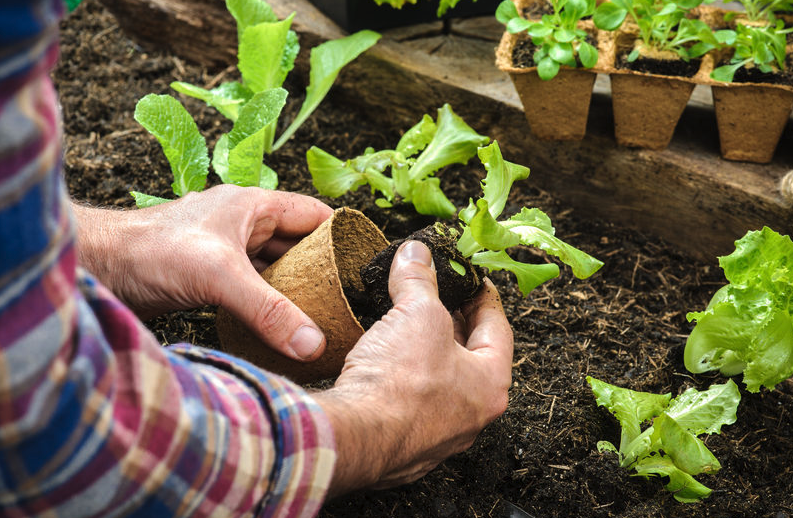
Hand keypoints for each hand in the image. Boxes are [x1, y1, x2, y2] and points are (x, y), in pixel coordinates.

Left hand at [72, 185, 332, 360]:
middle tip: (347, 301)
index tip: (364, 265)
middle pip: (298, 244)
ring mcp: (225, 250)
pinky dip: (268, 303)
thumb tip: (314, 343)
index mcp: (253, 206)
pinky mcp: (209, 276)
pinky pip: (252, 287)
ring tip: (322, 317)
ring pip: (274, 268)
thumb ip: (269, 311)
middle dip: (321, 269)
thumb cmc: (151, 251)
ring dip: (294, 289)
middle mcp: (243, 224)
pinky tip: (280, 325)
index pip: (314, 215)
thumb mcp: (220, 277)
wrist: (98, 267)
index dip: (342, 235)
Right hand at [315, 241, 512, 495]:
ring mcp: (437, 436)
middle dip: (452, 323)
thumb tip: (416, 254)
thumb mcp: (416, 313)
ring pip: (439, 383)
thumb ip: (419, 279)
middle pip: (469, 357)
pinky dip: (402, 379)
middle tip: (438, 297)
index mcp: (490, 385)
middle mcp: (471, 416)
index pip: (498, 329)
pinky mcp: (404, 445)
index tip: (472, 281)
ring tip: (407, 323)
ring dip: (425, 352)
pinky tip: (384, 361)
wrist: (355, 437)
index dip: (483, 297)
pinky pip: (410, 403)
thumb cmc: (400, 383)